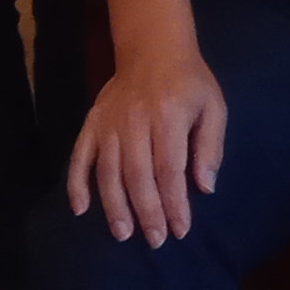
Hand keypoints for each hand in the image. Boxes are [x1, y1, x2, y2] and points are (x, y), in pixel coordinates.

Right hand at [68, 51, 226, 239]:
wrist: (153, 49)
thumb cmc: (189, 82)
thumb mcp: (213, 107)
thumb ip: (210, 147)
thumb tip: (205, 187)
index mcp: (168, 116)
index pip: (170, 169)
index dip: (174, 203)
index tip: (180, 230)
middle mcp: (135, 121)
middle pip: (138, 176)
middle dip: (147, 212)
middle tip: (155, 240)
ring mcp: (108, 123)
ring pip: (108, 172)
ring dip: (115, 207)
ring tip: (124, 233)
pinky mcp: (91, 123)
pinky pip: (79, 157)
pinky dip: (77, 184)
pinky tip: (80, 209)